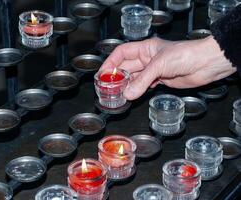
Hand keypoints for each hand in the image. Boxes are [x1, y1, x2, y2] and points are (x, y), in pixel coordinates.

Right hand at [100, 36, 235, 99]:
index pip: (121, 53)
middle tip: (107, 87)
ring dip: (126, 86)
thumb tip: (128, 94)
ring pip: (134, 78)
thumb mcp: (159, 65)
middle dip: (117, 77)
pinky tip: (131, 96)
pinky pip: (144, 86)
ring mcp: (153, 71)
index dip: (110, 63)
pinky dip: (137, 91)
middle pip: (126, 67)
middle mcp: (147, 59)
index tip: (102, 73)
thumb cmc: (186, 54)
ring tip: (117, 94)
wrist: (206, 64)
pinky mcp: (160, 81)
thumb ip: (142, 80)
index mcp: (145, 48)